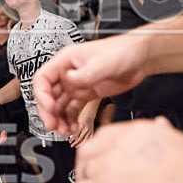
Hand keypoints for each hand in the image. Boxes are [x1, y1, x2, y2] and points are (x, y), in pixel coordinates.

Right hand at [33, 35, 148, 134]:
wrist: (139, 58)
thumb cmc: (121, 51)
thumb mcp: (103, 62)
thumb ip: (85, 73)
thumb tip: (68, 80)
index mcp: (66, 61)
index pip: (43, 78)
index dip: (42, 94)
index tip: (49, 107)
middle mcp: (68, 73)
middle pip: (48, 95)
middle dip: (48, 112)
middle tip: (53, 125)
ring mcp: (77, 85)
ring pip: (59, 105)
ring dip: (59, 119)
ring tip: (64, 131)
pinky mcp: (86, 94)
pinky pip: (73, 109)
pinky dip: (70, 120)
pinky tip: (73, 128)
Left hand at [69, 117, 182, 182]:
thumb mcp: (182, 144)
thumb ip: (164, 134)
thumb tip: (161, 125)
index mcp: (140, 130)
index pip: (106, 135)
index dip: (101, 151)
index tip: (102, 161)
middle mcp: (121, 143)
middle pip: (89, 152)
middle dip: (88, 166)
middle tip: (92, 180)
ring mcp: (110, 165)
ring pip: (84, 172)